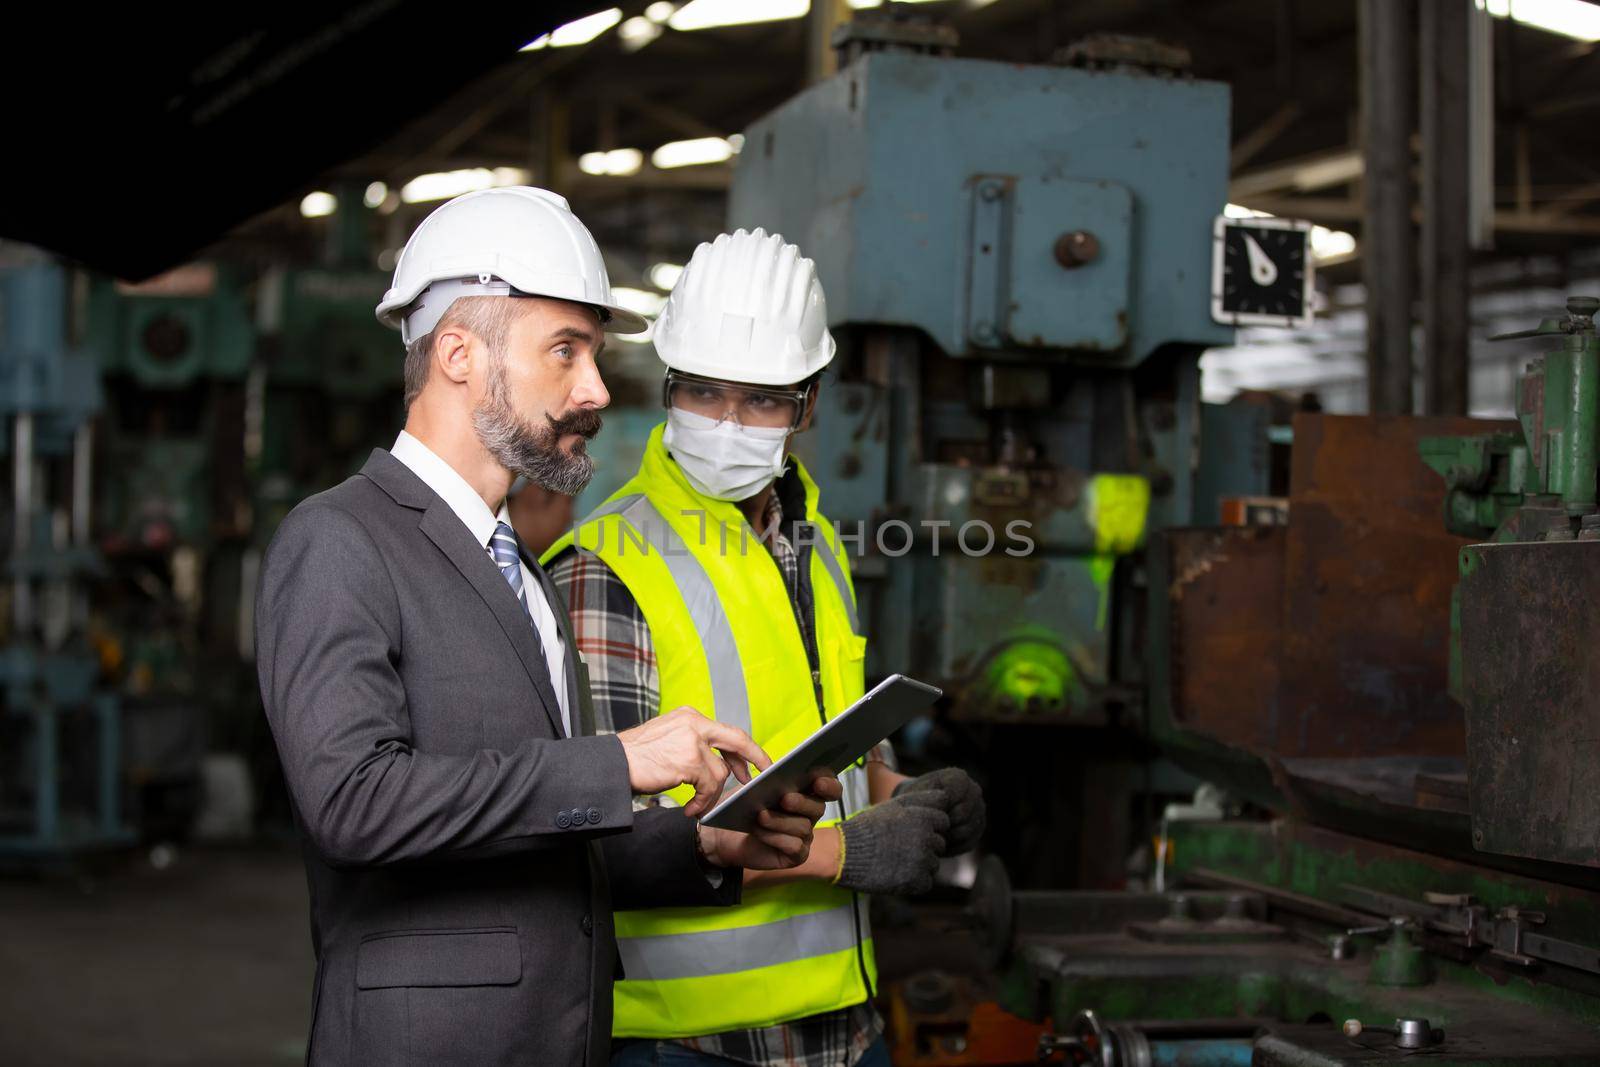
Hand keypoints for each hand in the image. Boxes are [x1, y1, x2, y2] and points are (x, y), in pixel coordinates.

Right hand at [617, 706, 772, 818]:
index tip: (753, 763)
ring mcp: (693, 742)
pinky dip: (702, 802)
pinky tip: (690, 810)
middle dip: (754, 758)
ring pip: (720, 773)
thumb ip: (693, 743)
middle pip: (737, 740)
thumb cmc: (636, 758)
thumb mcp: (668, 739)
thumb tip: (718, 762)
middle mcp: (694, 724)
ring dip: (712, 795)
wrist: (613, 765)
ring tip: (698, 806)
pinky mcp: (689, 761)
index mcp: (690, 717)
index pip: (725, 731)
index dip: (742, 749)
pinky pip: (708, 787)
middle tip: (762, 774)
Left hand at [699, 771, 842, 869]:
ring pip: (803, 827)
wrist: (727, 835)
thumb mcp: (755, 788)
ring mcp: (805, 836)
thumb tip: (779, 773)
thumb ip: (771, 780)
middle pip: (818, 807)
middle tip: (785, 799)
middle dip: (802, 802)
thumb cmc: (744, 807)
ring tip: (761, 815)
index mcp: (806, 793)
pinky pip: (794, 846)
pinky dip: (775, 837)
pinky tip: (758, 830)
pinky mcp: (797, 855)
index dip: (829, 784)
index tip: (818, 781)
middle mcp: (810, 814)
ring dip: (780, 820)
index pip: (830, 788)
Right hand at [836, 794, 949, 894]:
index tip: (909, 830)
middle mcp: (927, 837)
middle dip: (925, 845)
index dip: (928, 825)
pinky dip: (914, 881)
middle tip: (898, 847)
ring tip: (895, 859)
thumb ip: (922, 801)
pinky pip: (927, 882)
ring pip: (934, 863)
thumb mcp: (894, 806)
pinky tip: (896, 873)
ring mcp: (923, 860)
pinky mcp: (918, 881)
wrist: (844, 853)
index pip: (944, 821)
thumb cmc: (869, 827)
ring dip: (920, 864)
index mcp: (923, 817)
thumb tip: (945, 798)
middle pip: (940, 843)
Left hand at [893, 767, 984, 854]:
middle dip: (943, 826)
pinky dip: (953, 847)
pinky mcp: (979, 828)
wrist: (918, 808)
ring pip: (968, 831)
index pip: (955, 799)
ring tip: (931, 836)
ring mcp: (980, 810)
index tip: (924, 814)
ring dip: (947, 838)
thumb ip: (928, 798)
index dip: (939, 811)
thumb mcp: (915, 794)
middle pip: (963, 816)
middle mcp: (974, 791)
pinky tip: (939, 843)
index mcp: (959, 778)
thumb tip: (945, 812)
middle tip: (927, 829)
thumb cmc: (913, 799)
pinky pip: (969, 843)